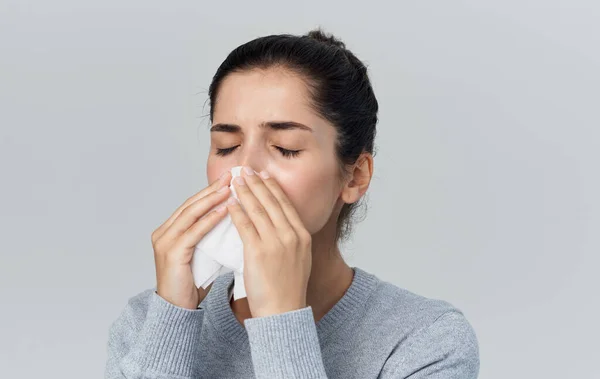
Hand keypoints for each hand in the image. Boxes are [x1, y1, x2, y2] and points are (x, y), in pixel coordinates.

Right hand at [151, 171, 231, 309]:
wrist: (177, 310)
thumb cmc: (191, 285)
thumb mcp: (202, 255)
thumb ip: (210, 238)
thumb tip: (234, 221)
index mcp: (169, 231)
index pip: (192, 205)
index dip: (210, 191)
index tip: (229, 179)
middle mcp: (164, 233)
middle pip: (191, 204)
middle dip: (212, 189)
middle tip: (231, 175)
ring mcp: (165, 242)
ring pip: (191, 214)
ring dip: (212, 199)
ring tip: (230, 188)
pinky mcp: (172, 253)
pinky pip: (194, 231)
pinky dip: (210, 219)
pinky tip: (225, 210)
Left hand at [226, 166, 312, 317]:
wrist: (282, 311)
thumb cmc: (287, 288)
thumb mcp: (299, 258)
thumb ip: (291, 239)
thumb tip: (280, 223)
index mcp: (302, 235)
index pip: (285, 204)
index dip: (272, 187)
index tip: (263, 175)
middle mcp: (291, 235)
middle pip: (271, 201)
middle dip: (257, 183)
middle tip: (245, 170)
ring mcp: (276, 242)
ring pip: (257, 209)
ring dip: (244, 192)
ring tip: (234, 181)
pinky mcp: (258, 252)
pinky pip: (245, 225)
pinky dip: (236, 211)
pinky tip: (229, 203)